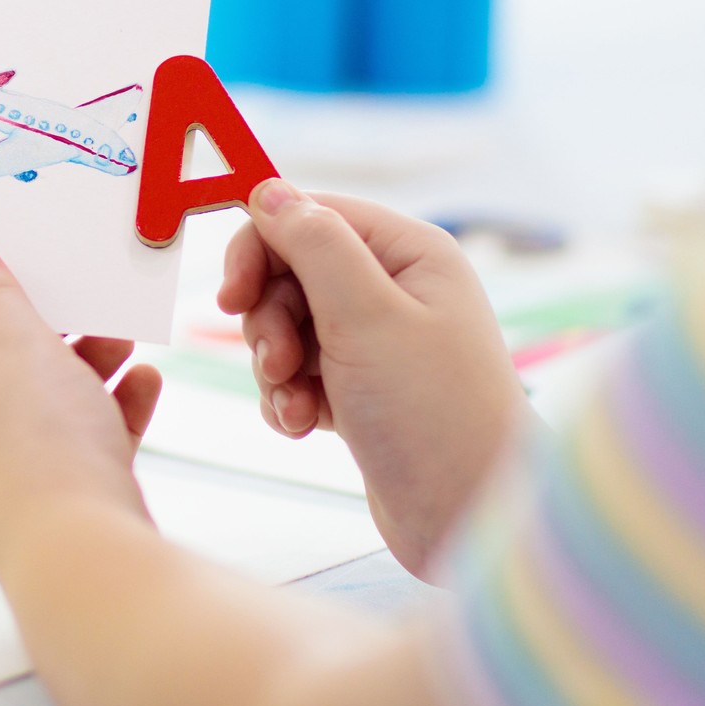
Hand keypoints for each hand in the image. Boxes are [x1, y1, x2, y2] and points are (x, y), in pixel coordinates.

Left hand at [0, 233, 161, 561]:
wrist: (90, 563)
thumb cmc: (40, 448)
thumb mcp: (13, 348)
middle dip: (42, 320)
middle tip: (78, 285)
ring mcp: (11, 471)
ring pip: (46, 397)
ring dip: (86, 358)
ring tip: (123, 331)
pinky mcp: (62, 495)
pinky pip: (84, 437)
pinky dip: (113, 406)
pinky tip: (146, 382)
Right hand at [217, 180, 528, 576]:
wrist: (472, 516)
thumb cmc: (432, 411)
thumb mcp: (366, 316)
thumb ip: (313, 244)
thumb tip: (268, 189)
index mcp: (408, 252)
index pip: (309, 215)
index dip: (260, 248)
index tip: (232, 297)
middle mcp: (395, 287)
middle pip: (288, 272)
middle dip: (267, 320)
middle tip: (278, 362)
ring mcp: (377, 341)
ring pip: (285, 326)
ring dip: (273, 366)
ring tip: (295, 404)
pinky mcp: (360, 389)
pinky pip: (296, 373)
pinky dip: (287, 398)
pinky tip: (304, 426)